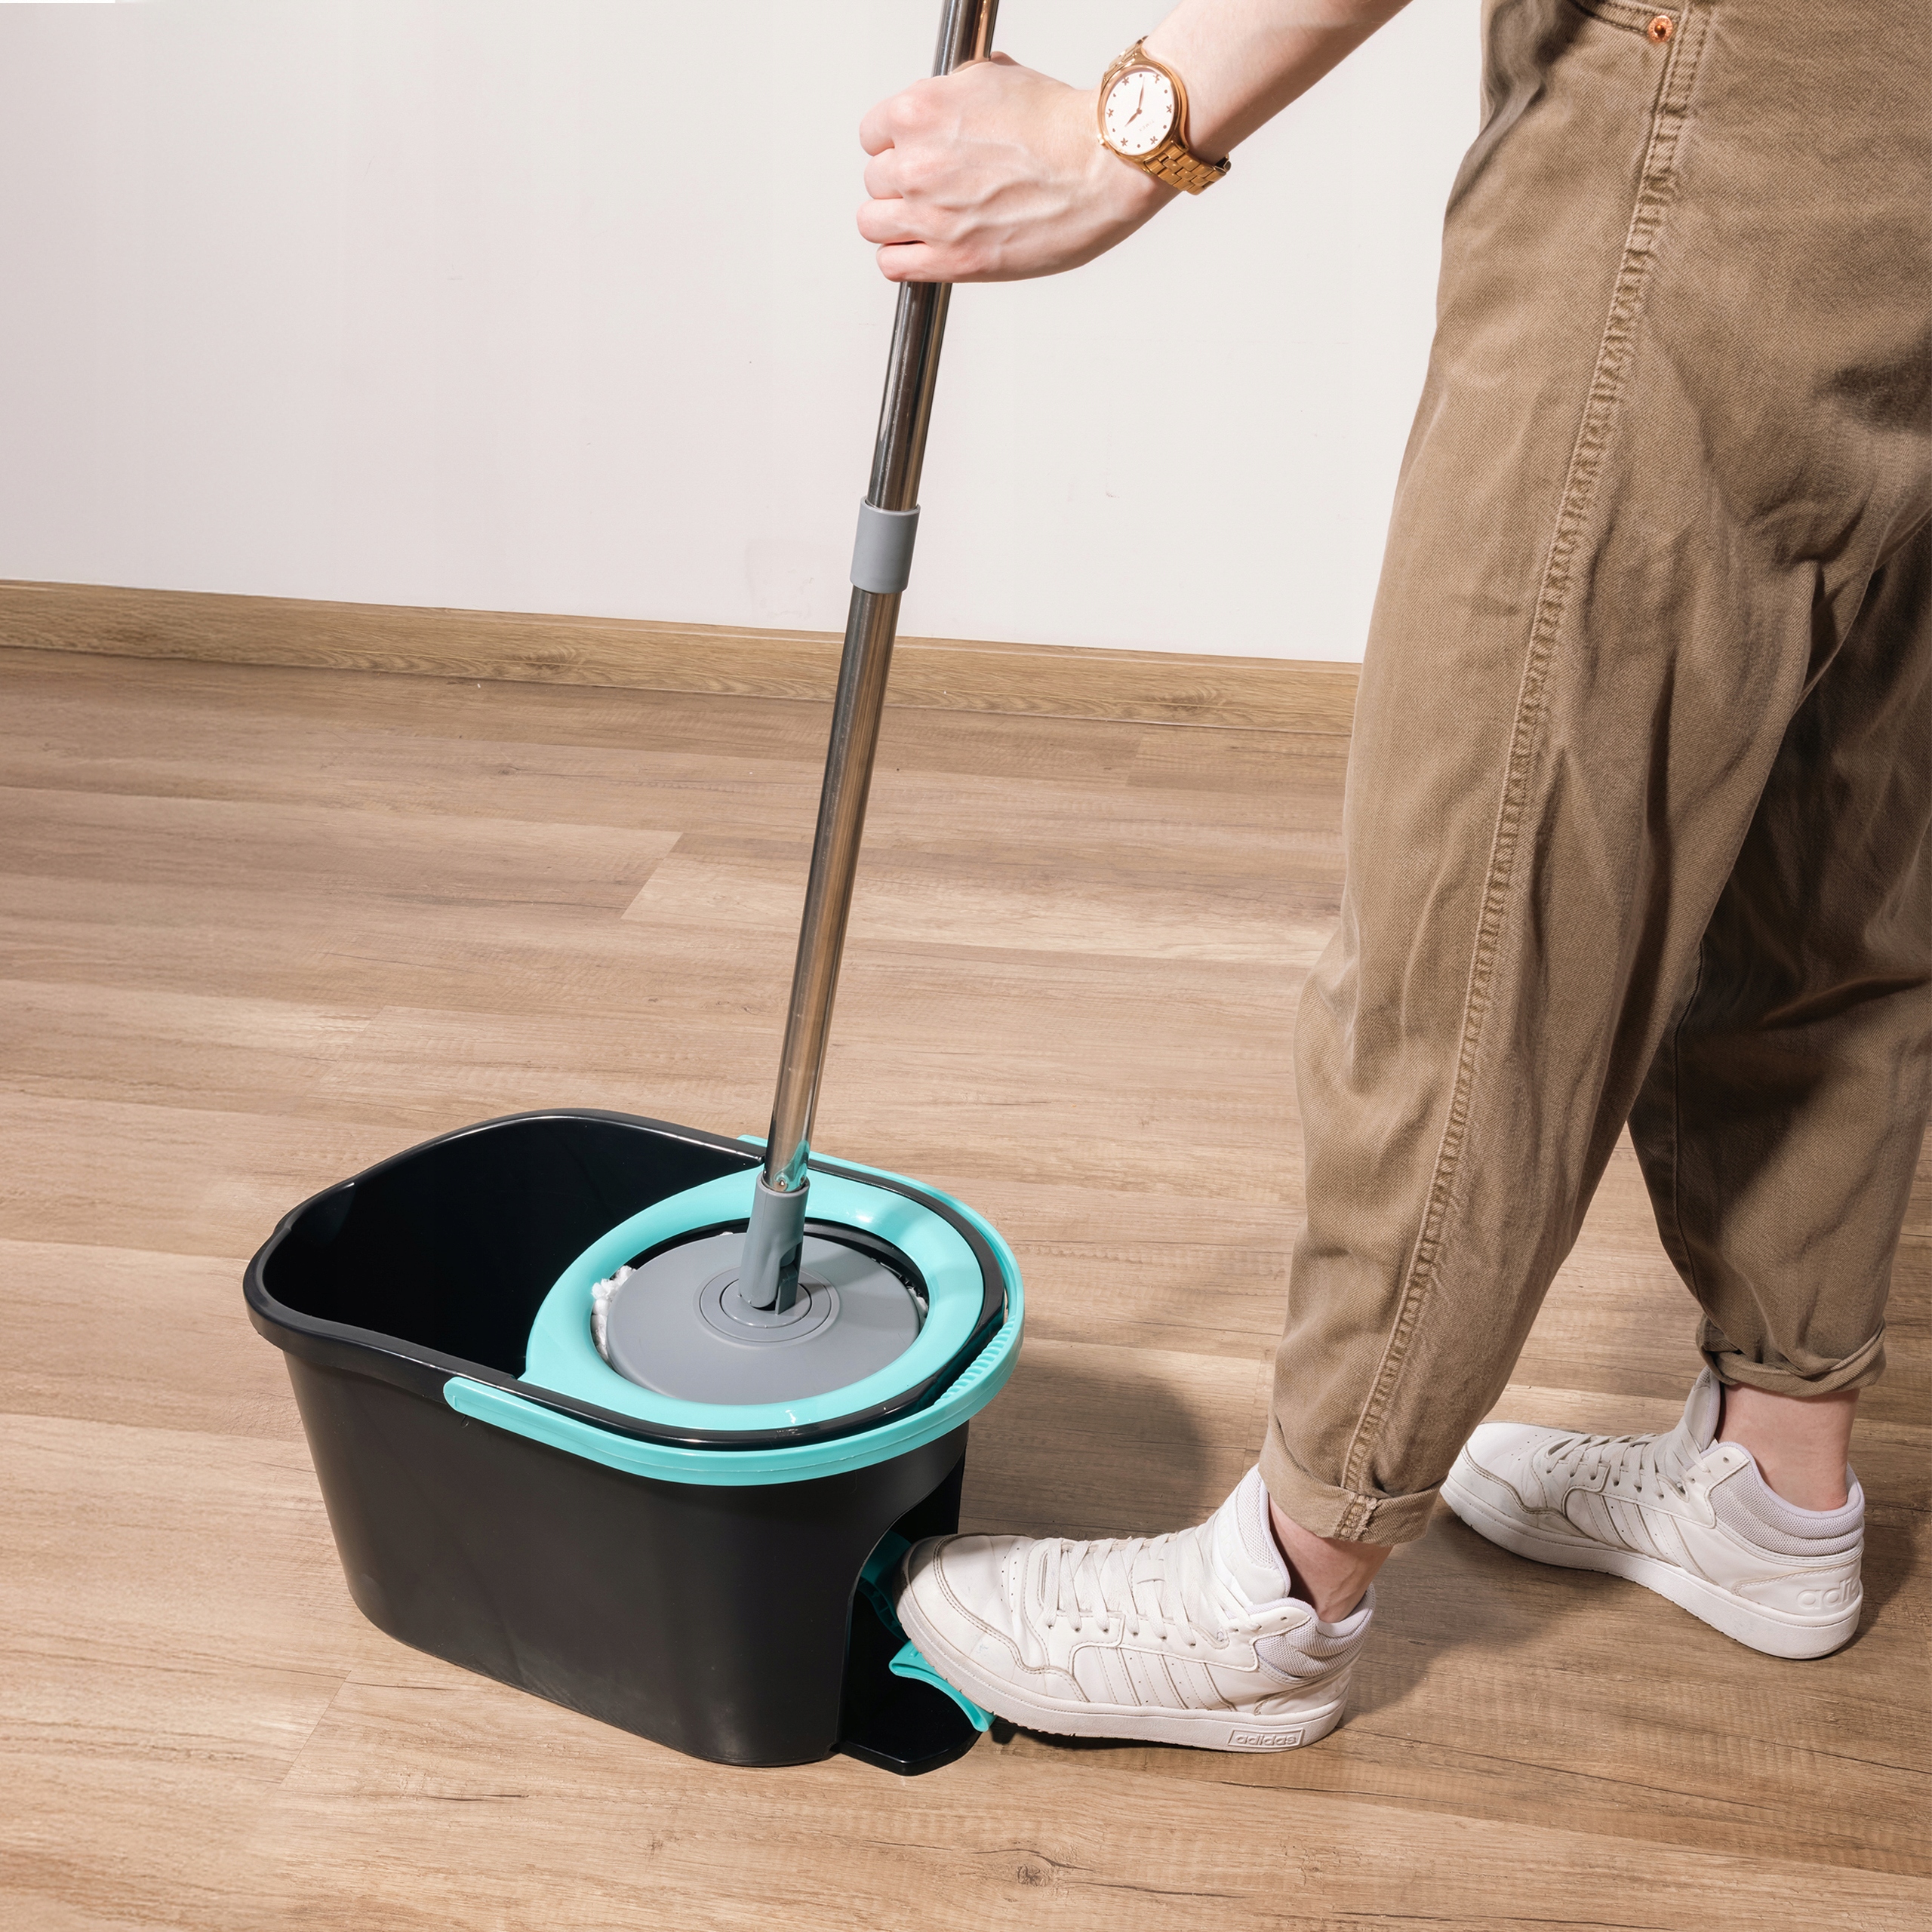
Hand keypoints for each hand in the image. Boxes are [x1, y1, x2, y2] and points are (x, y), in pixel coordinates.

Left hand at [858, 53, 1170, 283]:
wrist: (1100, 166)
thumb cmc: (1062, 126)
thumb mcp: (995, 80)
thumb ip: (952, 93)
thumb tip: (943, 100)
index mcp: (919, 112)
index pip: (873, 133)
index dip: (896, 145)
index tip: (914, 156)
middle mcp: (917, 163)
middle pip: (874, 180)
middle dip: (901, 183)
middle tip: (936, 189)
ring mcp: (930, 214)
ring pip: (873, 223)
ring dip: (895, 222)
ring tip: (927, 222)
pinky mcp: (951, 258)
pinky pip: (892, 264)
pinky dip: (902, 259)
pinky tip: (925, 251)